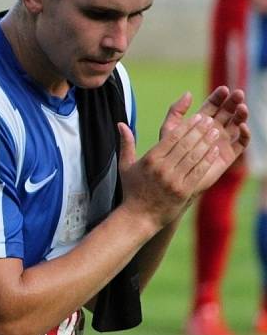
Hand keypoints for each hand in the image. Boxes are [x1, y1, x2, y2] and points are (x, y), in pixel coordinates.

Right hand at [119, 112, 221, 230]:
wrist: (138, 217)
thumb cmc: (131, 189)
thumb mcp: (125, 165)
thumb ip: (126, 143)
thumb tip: (120, 123)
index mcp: (150, 160)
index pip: (172, 138)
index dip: (186, 126)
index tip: (196, 117)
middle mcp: (163, 169)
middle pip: (185, 145)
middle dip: (199, 131)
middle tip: (209, 120)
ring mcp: (174, 181)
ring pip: (193, 157)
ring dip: (206, 143)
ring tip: (215, 132)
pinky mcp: (184, 192)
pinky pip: (198, 172)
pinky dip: (207, 160)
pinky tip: (214, 151)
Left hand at [159, 86, 248, 191]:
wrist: (173, 175)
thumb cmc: (169, 151)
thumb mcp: (170, 129)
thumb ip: (176, 111)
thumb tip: (187, 93)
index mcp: (200, 121)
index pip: (212, 105)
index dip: (218, 97)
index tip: (223, 89)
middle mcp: (214, 129)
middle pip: (227, 112)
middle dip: (232, 102)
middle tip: (238, 94)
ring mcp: (223, 141)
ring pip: (236, 125)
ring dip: (241, 115)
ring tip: (242, 107)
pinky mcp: (229, 154)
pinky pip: (241, 143)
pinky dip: (244, 134)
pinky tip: (242, 126)